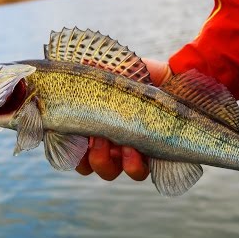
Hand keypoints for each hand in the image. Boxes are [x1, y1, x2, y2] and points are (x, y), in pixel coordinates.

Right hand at [75, 58, 172, 180]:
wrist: (173, 78)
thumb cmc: (139, 74)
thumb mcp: (114, 68)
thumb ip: (94, 68)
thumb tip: (80, 64)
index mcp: (94, 125)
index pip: (71, 145)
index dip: (66, 146)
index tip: (68, 135)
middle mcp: (108, 143)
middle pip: (87, 165)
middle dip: (86, 155)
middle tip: (94, 137)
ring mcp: (128, 153)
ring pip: (108, 172)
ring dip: (104, 162)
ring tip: (115, 143)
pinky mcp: (150, 158)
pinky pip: (136, 173)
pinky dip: (131, 165)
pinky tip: (133, 149)